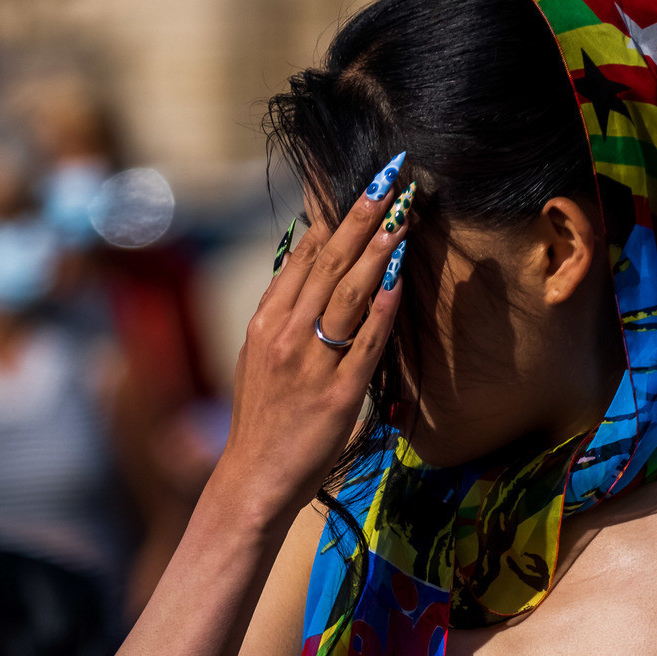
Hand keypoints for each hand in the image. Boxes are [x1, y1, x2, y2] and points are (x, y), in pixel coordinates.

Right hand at [209, 160, 410, 527]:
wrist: (254, 478)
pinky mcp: (338, 395)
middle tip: (388, 176)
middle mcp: (286, 335)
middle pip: (328, 262)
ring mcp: (311, 363)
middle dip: (360, 215)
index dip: (334, 215)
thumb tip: (302, 261)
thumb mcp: (260, 356)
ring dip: (377, 250)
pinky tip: (401, 278)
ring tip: (402, 214)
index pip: (304, 255)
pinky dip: (383, 308)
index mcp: (267, 321)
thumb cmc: (264, 420)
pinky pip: (365, 343)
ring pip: (347, 294)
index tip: (361, 183)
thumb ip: (283, 312)